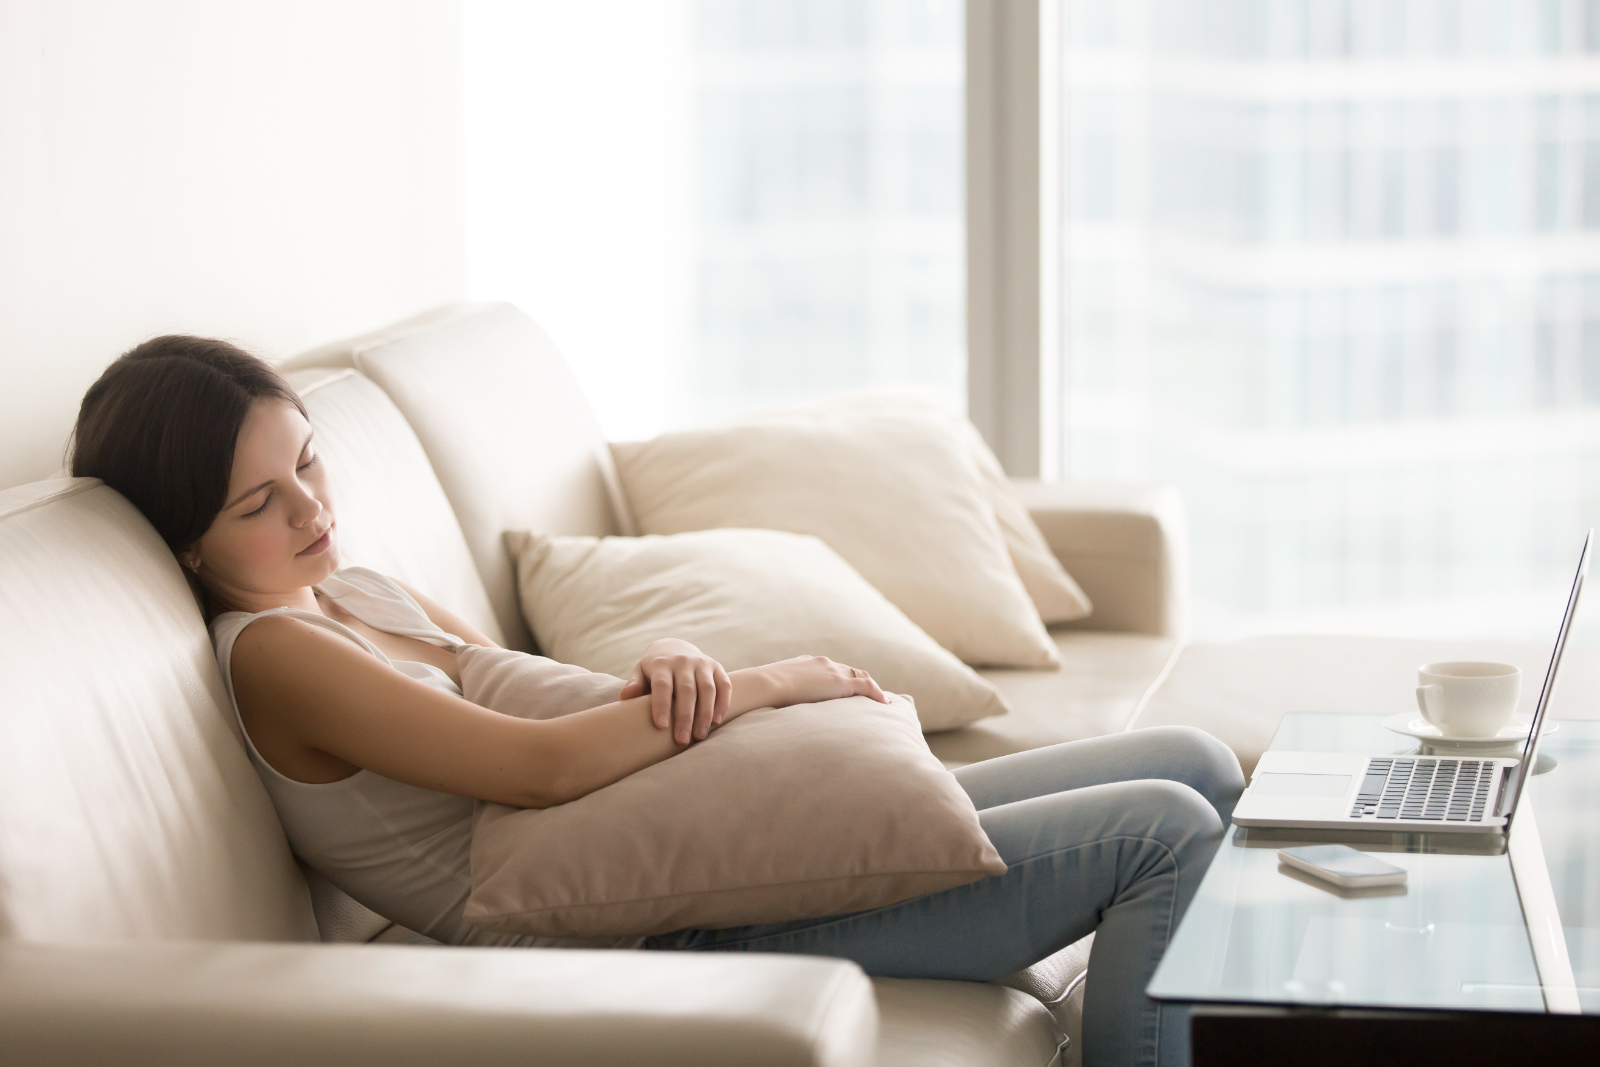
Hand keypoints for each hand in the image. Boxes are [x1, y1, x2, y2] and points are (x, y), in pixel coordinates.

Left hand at [619, 639, 731, 744]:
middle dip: (685, 716)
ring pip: (707, 689)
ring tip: (700, 735)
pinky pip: (724, 685)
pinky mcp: (717, 668)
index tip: (661, 727)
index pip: (662, 685)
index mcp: (662, 664)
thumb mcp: (641, 672)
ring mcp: (702, 663)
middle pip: (686, 690)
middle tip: (682, 740)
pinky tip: (716, 721)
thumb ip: (635, 684)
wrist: (675, 648)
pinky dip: (722, 703)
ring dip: (705, 714)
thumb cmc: (654, 669)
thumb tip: (625, 697)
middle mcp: (683, 661)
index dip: (661, 705)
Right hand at [763, 655, 889, 707]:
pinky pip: (866, 686)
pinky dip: (878, 693)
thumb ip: (777, 697)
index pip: (829, 669)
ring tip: (881, 701)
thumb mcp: (771, 691)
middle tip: (868, 695)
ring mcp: (832, 671)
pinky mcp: (840, 683)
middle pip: (848, 670)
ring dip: (870, 688)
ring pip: (860, 676)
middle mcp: (822, 664)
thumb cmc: (762, 692)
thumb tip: (769, 712)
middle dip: (858, 681)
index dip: (840, 678)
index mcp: (806, 664)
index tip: (845, 688)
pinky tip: (886, 704)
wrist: (766, 684)